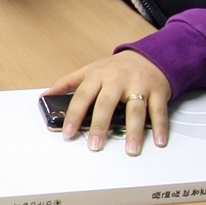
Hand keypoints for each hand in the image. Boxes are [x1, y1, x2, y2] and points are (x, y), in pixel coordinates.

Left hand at [50, 49, 170, 154]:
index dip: (74, 115)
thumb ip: (68, 83)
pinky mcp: (158, 91)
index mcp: (98, 76)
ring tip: (130, 149)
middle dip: (100, 125)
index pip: (82, 96)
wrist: (150, 55)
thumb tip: (45, 96)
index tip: (68, 133)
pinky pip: (159, 111)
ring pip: (135, 109)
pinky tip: (159, 141)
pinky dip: (160, 127)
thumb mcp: (91, 70)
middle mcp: (118, 80)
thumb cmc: (117, 67)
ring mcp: (139, 85)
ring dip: (133, 131)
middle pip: (107, 104)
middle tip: (95, 145)